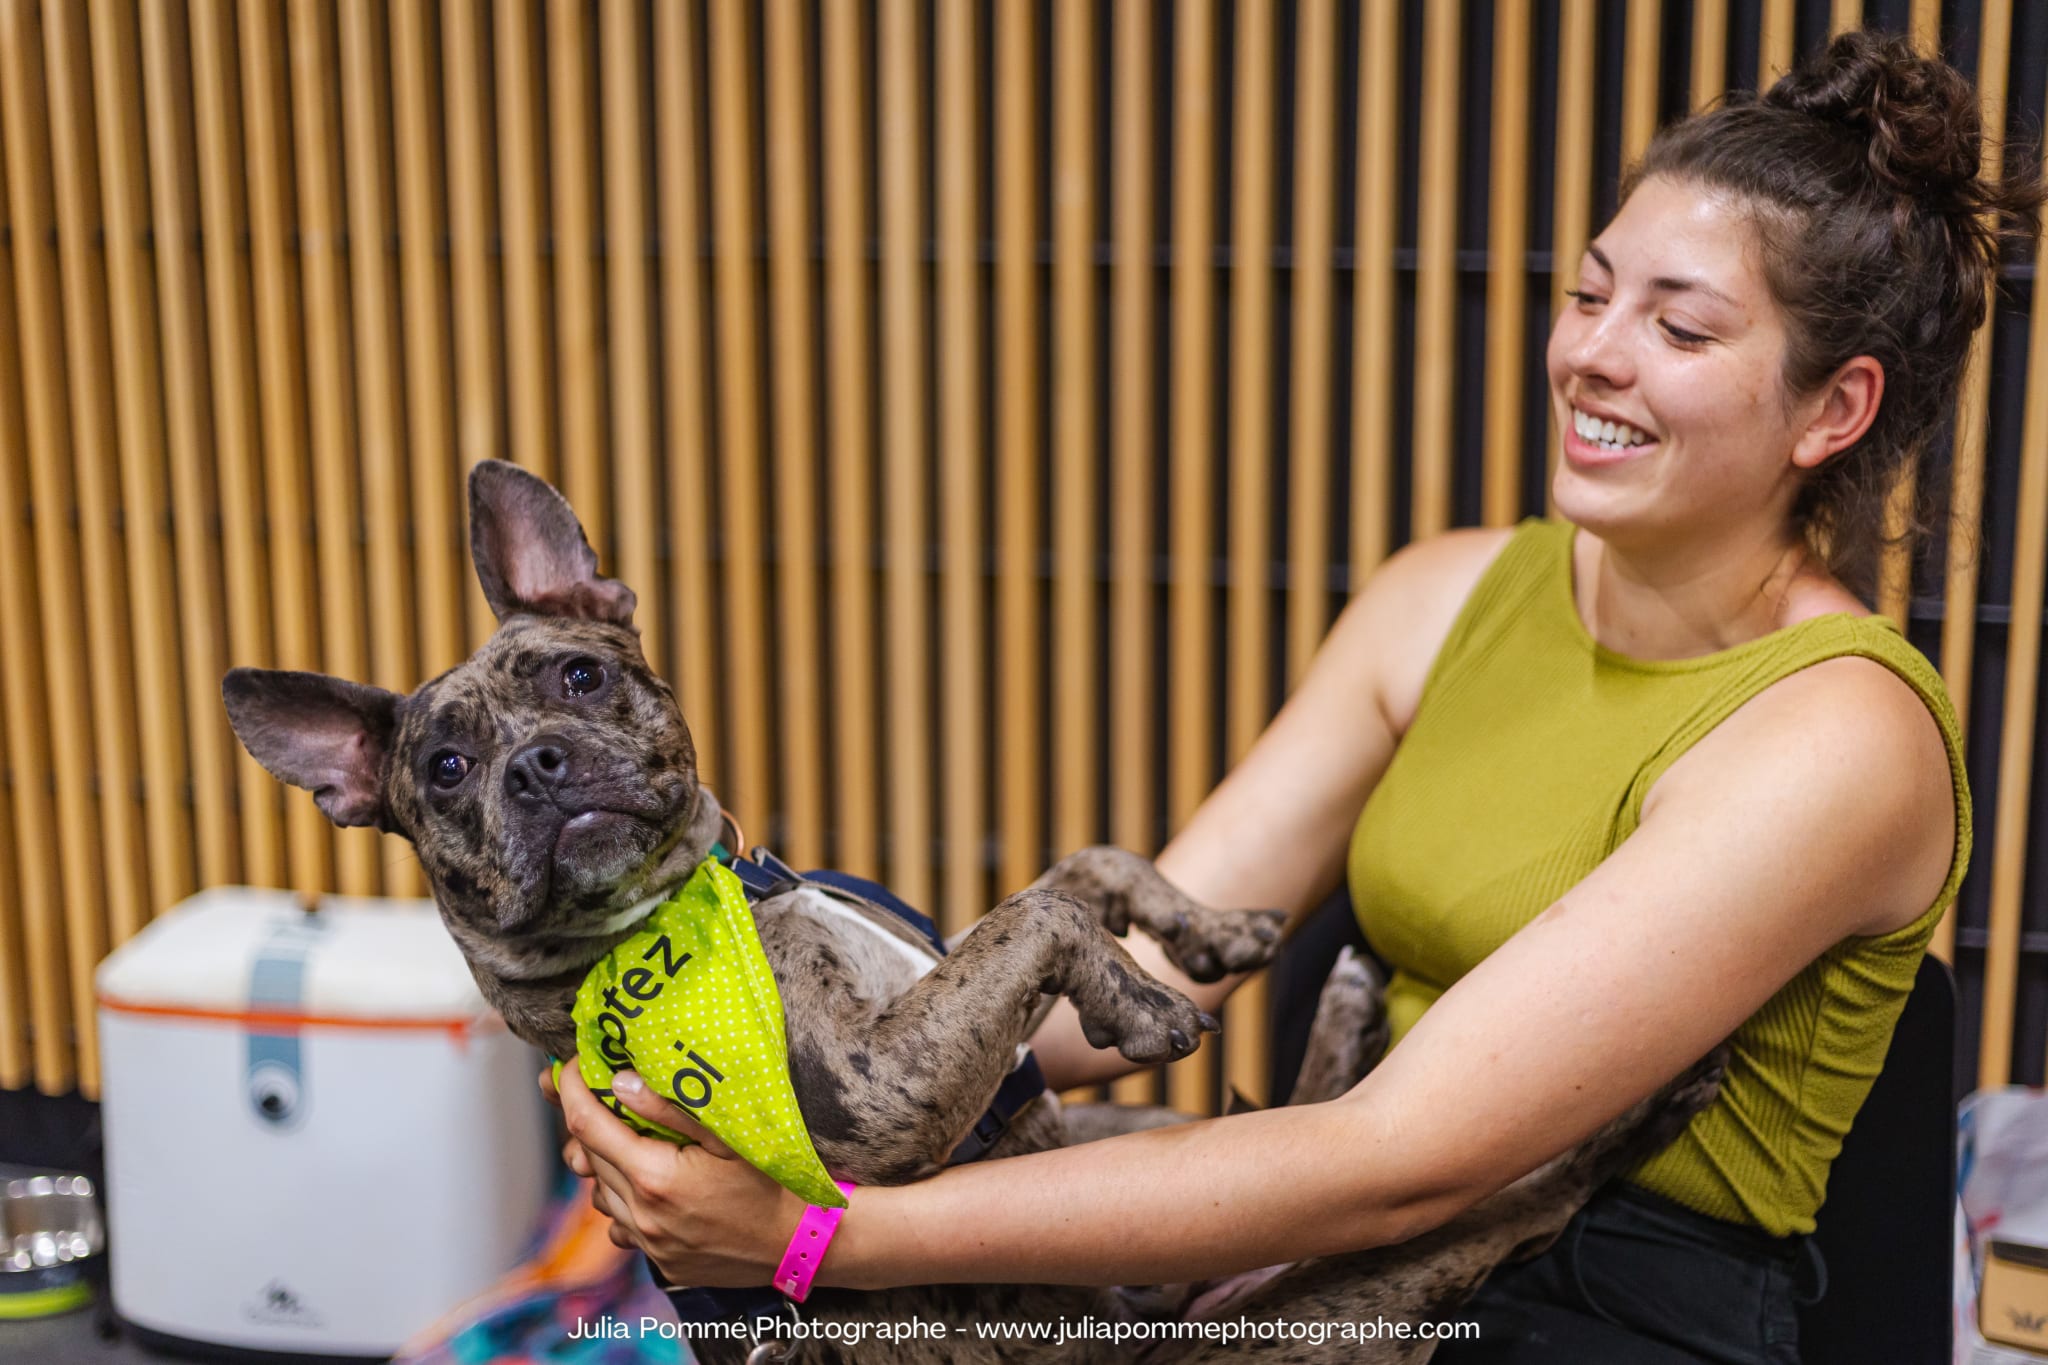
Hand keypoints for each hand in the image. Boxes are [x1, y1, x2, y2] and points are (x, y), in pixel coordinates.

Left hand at [537, 1059, 805, 1286]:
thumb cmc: (773, 1182)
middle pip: (587, 1156)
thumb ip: (672, 1107)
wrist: (802, 1243)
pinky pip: (620, 1223)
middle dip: (585, 1119)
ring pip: (599, 1192)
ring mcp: (648, 1242)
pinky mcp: (659, 1260)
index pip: (587, 1124)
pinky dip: (623, 1198)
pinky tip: (650, 1183)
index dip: (571, 1088)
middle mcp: (642, 1214)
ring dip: (604, 1162)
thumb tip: (620, 1083)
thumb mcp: (730, 1135)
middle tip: (599, 1090)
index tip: (572, 1064)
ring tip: (632, 1139)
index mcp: (655, 1176)